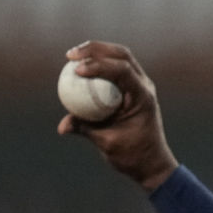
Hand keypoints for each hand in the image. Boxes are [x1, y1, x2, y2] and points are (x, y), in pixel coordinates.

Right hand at [56, 41, 178, 191]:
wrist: (151, 163)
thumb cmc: (133, 155)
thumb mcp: (107, 143)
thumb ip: (85, 129)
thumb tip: (62, 127)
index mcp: (142, 97)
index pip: (123, 71)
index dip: (99, 66)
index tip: (77, 70)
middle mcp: (144, 86)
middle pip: (122, 55)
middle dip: (95, 49)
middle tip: (70, 55)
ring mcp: (140, 85)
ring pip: (120, 57)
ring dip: (97, 51)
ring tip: (72, 56)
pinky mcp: (133, 88)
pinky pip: (115, 69)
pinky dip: (99, 63)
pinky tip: (79, 66)